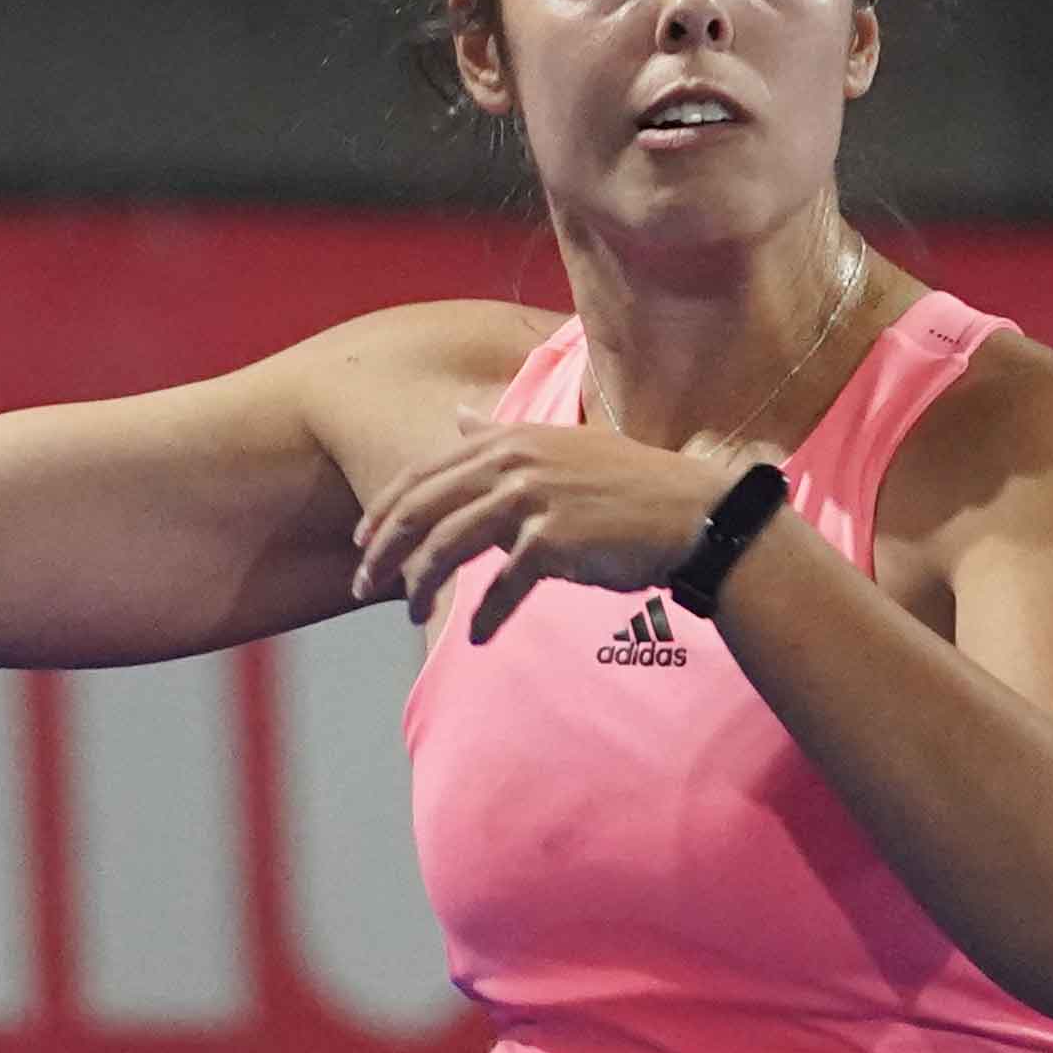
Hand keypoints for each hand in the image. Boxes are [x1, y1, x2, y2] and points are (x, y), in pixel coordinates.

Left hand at [351, 420, 744, 639]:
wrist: (689, 513)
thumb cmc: (625, 484)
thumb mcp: (557, 446)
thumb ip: (501, 434)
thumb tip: (458, 416)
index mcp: (508, 439)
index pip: (423, 475)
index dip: (385, 511)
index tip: (365, 543)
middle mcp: (513, 463)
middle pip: (423, 509)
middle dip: (386, 551)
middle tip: (363, 585)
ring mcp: (533, 499)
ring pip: (449, 546)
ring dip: (423, 585)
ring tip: (413, 613)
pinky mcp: (553, 540)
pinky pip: (503, 585)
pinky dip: (487, 614)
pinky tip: (477, 636)